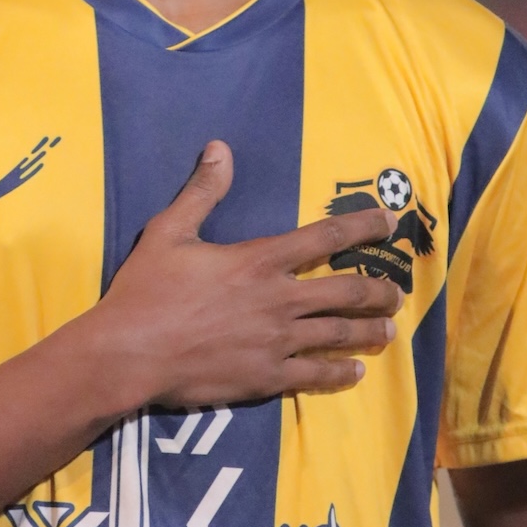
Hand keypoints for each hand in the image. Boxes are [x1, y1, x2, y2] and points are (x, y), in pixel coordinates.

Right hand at [95, 140, 402, 409]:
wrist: (130, 353)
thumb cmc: (147, 290)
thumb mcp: (169, 231)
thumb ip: (202, 191)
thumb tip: (220, 148)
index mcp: (260, 260)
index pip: (325, 235)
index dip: (362, 226)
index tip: (390, 220)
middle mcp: (279, 300)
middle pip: (347, 292)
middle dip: (379, 291)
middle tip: (396, 292)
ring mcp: (277, 342)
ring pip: (340, 335)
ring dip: (369, 332)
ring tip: (388, 331)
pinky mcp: (267, 378)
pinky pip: (316, 377)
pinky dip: (340, 373)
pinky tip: (353, 372)